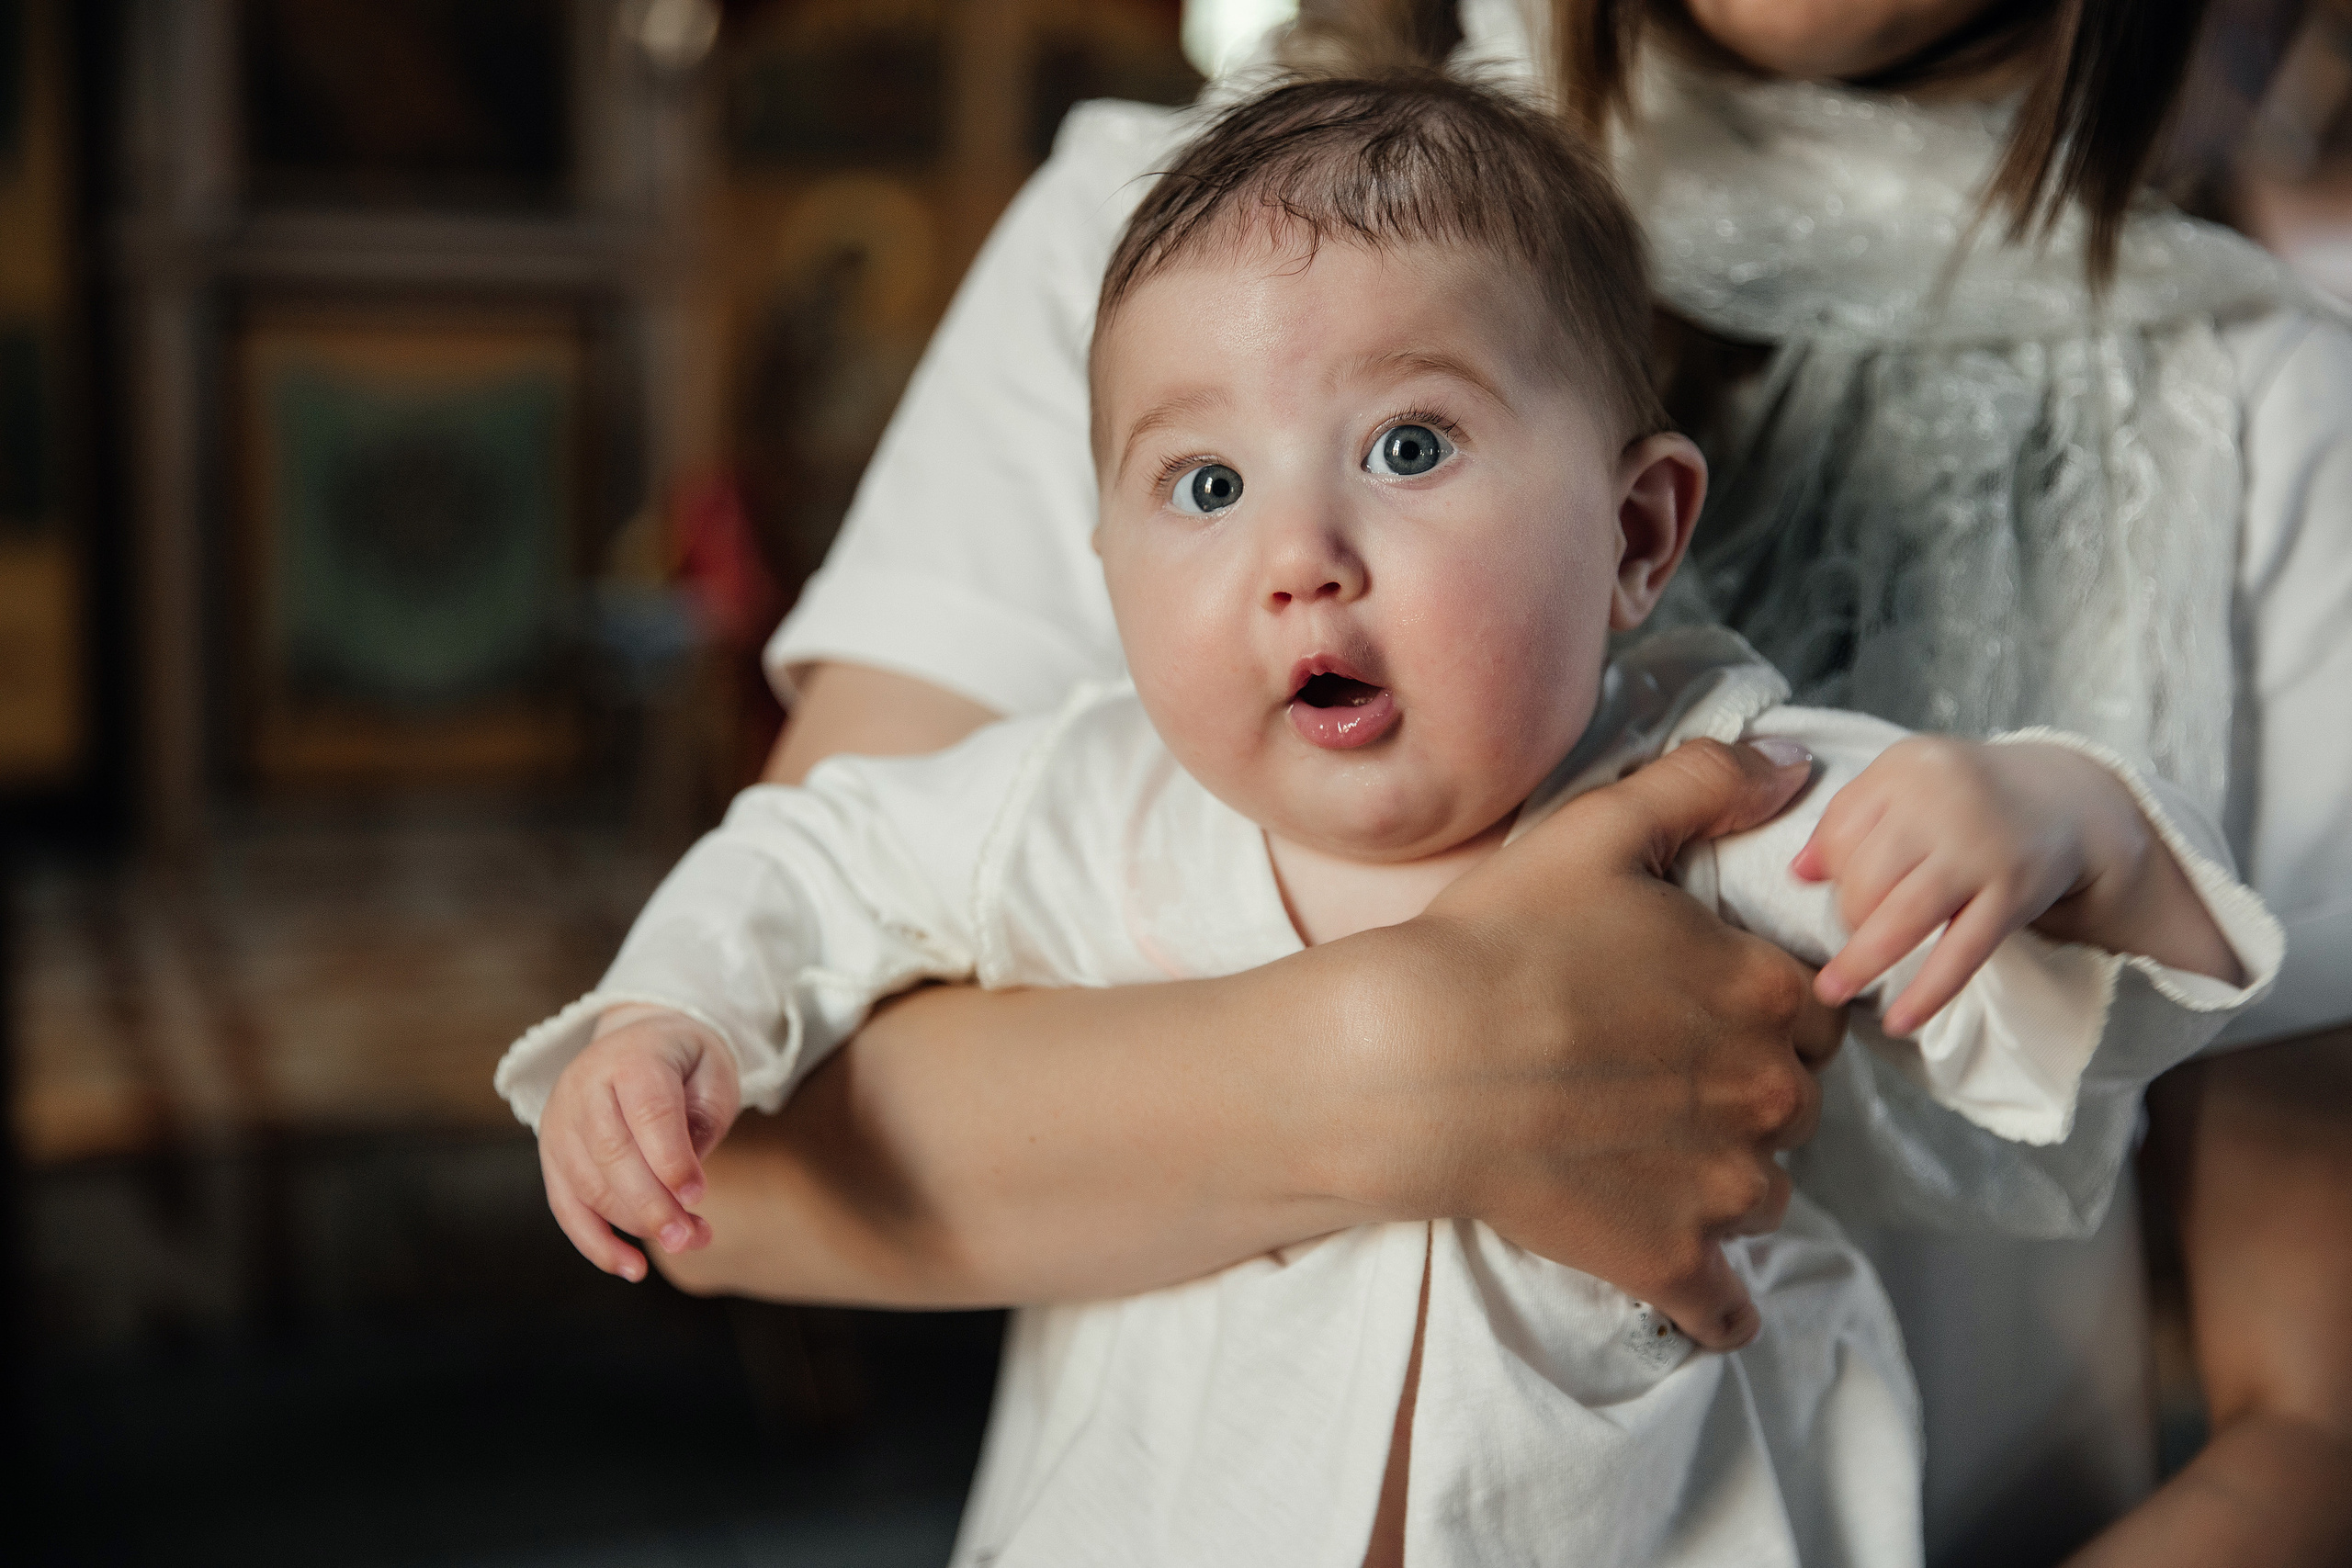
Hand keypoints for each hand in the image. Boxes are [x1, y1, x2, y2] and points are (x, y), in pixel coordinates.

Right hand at [538, 1005, 742, 1280]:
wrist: (639, 1041)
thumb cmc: (685, 1063)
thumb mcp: (712, 1072)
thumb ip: (703, 1119)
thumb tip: (685, 1187)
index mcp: (630, 1058)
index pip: (647, 1112)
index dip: (671, 1158)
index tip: (698, 1196)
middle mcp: (583, 1088)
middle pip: (612, 1155)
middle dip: (653, 1204)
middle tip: (691, 1237)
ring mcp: (560, 1124)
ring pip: (588, 1186)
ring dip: (635, 1225)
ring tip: (685, 1240)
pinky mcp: (552, 1156)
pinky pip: (566, 1208)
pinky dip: (596, 1244)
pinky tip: (632, 1267)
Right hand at [1350, 737, 1846, 1348]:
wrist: (1410, 1060)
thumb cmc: (1497, 941)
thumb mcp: (1599, 831)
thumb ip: (1705, 785)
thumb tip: (1794, 766)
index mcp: (1763, 992)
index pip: (1815, 1011)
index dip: (1761, 1008)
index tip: (1700, 1011)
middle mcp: (1766, 1093)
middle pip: (1794, 1103)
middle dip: (1744, 1093)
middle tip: (1660, 1079)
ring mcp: (1722, 1186)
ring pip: (1767, 1194)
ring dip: (1725, 1182)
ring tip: (1648, 1159)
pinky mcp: (1667, 1259)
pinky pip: (1725, 1307)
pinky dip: (1714, 1299)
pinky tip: (1684, 1279)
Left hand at [1795, 737, 2235, 1035]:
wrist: (2065, 800)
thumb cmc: (1963, 796)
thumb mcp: (1904, 784)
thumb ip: (1848, 821)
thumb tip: (1798, 873)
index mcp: (1907, 768)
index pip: (1840, 830)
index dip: (1832, 868)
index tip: (1840, 885)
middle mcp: (1943, 802)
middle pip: (1864, 877)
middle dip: (1850, 914)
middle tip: (1855, 929)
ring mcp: (1981, 851)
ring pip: (1902, 917)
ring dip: (1861, 961)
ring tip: (1833, 991)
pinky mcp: (2013, 895)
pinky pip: (1961, 953)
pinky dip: (1927, 993)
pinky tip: (1900, 1022)